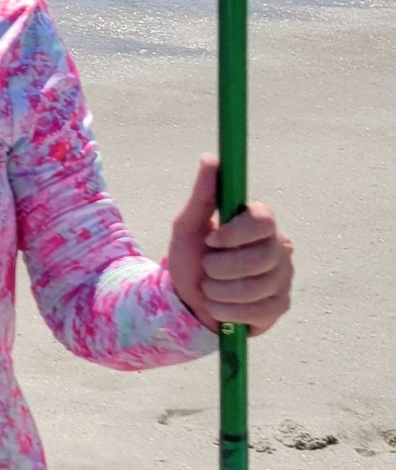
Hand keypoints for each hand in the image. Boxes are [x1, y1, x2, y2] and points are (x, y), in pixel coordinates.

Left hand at [167, 157, 293, 335]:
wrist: (187, 301)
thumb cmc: (190, 258)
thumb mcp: (187, 226)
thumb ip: (202, 195)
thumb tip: (211, 159)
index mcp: (258, 223)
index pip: (264, 220)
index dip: (235, 233)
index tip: (211, 241)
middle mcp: (278, 247)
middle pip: (261, 257)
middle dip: (221, 268)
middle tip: (206, 269)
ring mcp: (283, 277)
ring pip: (258, 287)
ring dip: (219, 292)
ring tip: (210, 288)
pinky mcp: (280, 305)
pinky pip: (258, 311)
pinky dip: (228, 311)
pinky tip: (219, 307)